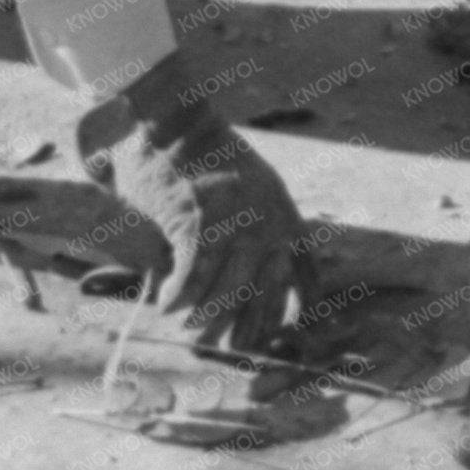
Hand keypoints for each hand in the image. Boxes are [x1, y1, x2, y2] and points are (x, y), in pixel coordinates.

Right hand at [76, 54, 311, 349]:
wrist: (172, 120)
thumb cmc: (205, 151)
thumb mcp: (258, 180)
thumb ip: (271, 219)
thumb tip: (279, 269)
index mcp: (286, 213)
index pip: (304, 274)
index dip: (298, 311)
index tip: (288, 335)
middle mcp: (266, 224)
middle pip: (264, 297)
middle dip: (249, 331)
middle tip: (232, 349)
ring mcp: (232, 227)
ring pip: (223, 295)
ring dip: (205, 320)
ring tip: (192, 332)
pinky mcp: (194, 226)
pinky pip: (188, 280)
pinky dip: (176, 298)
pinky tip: (165, 306)